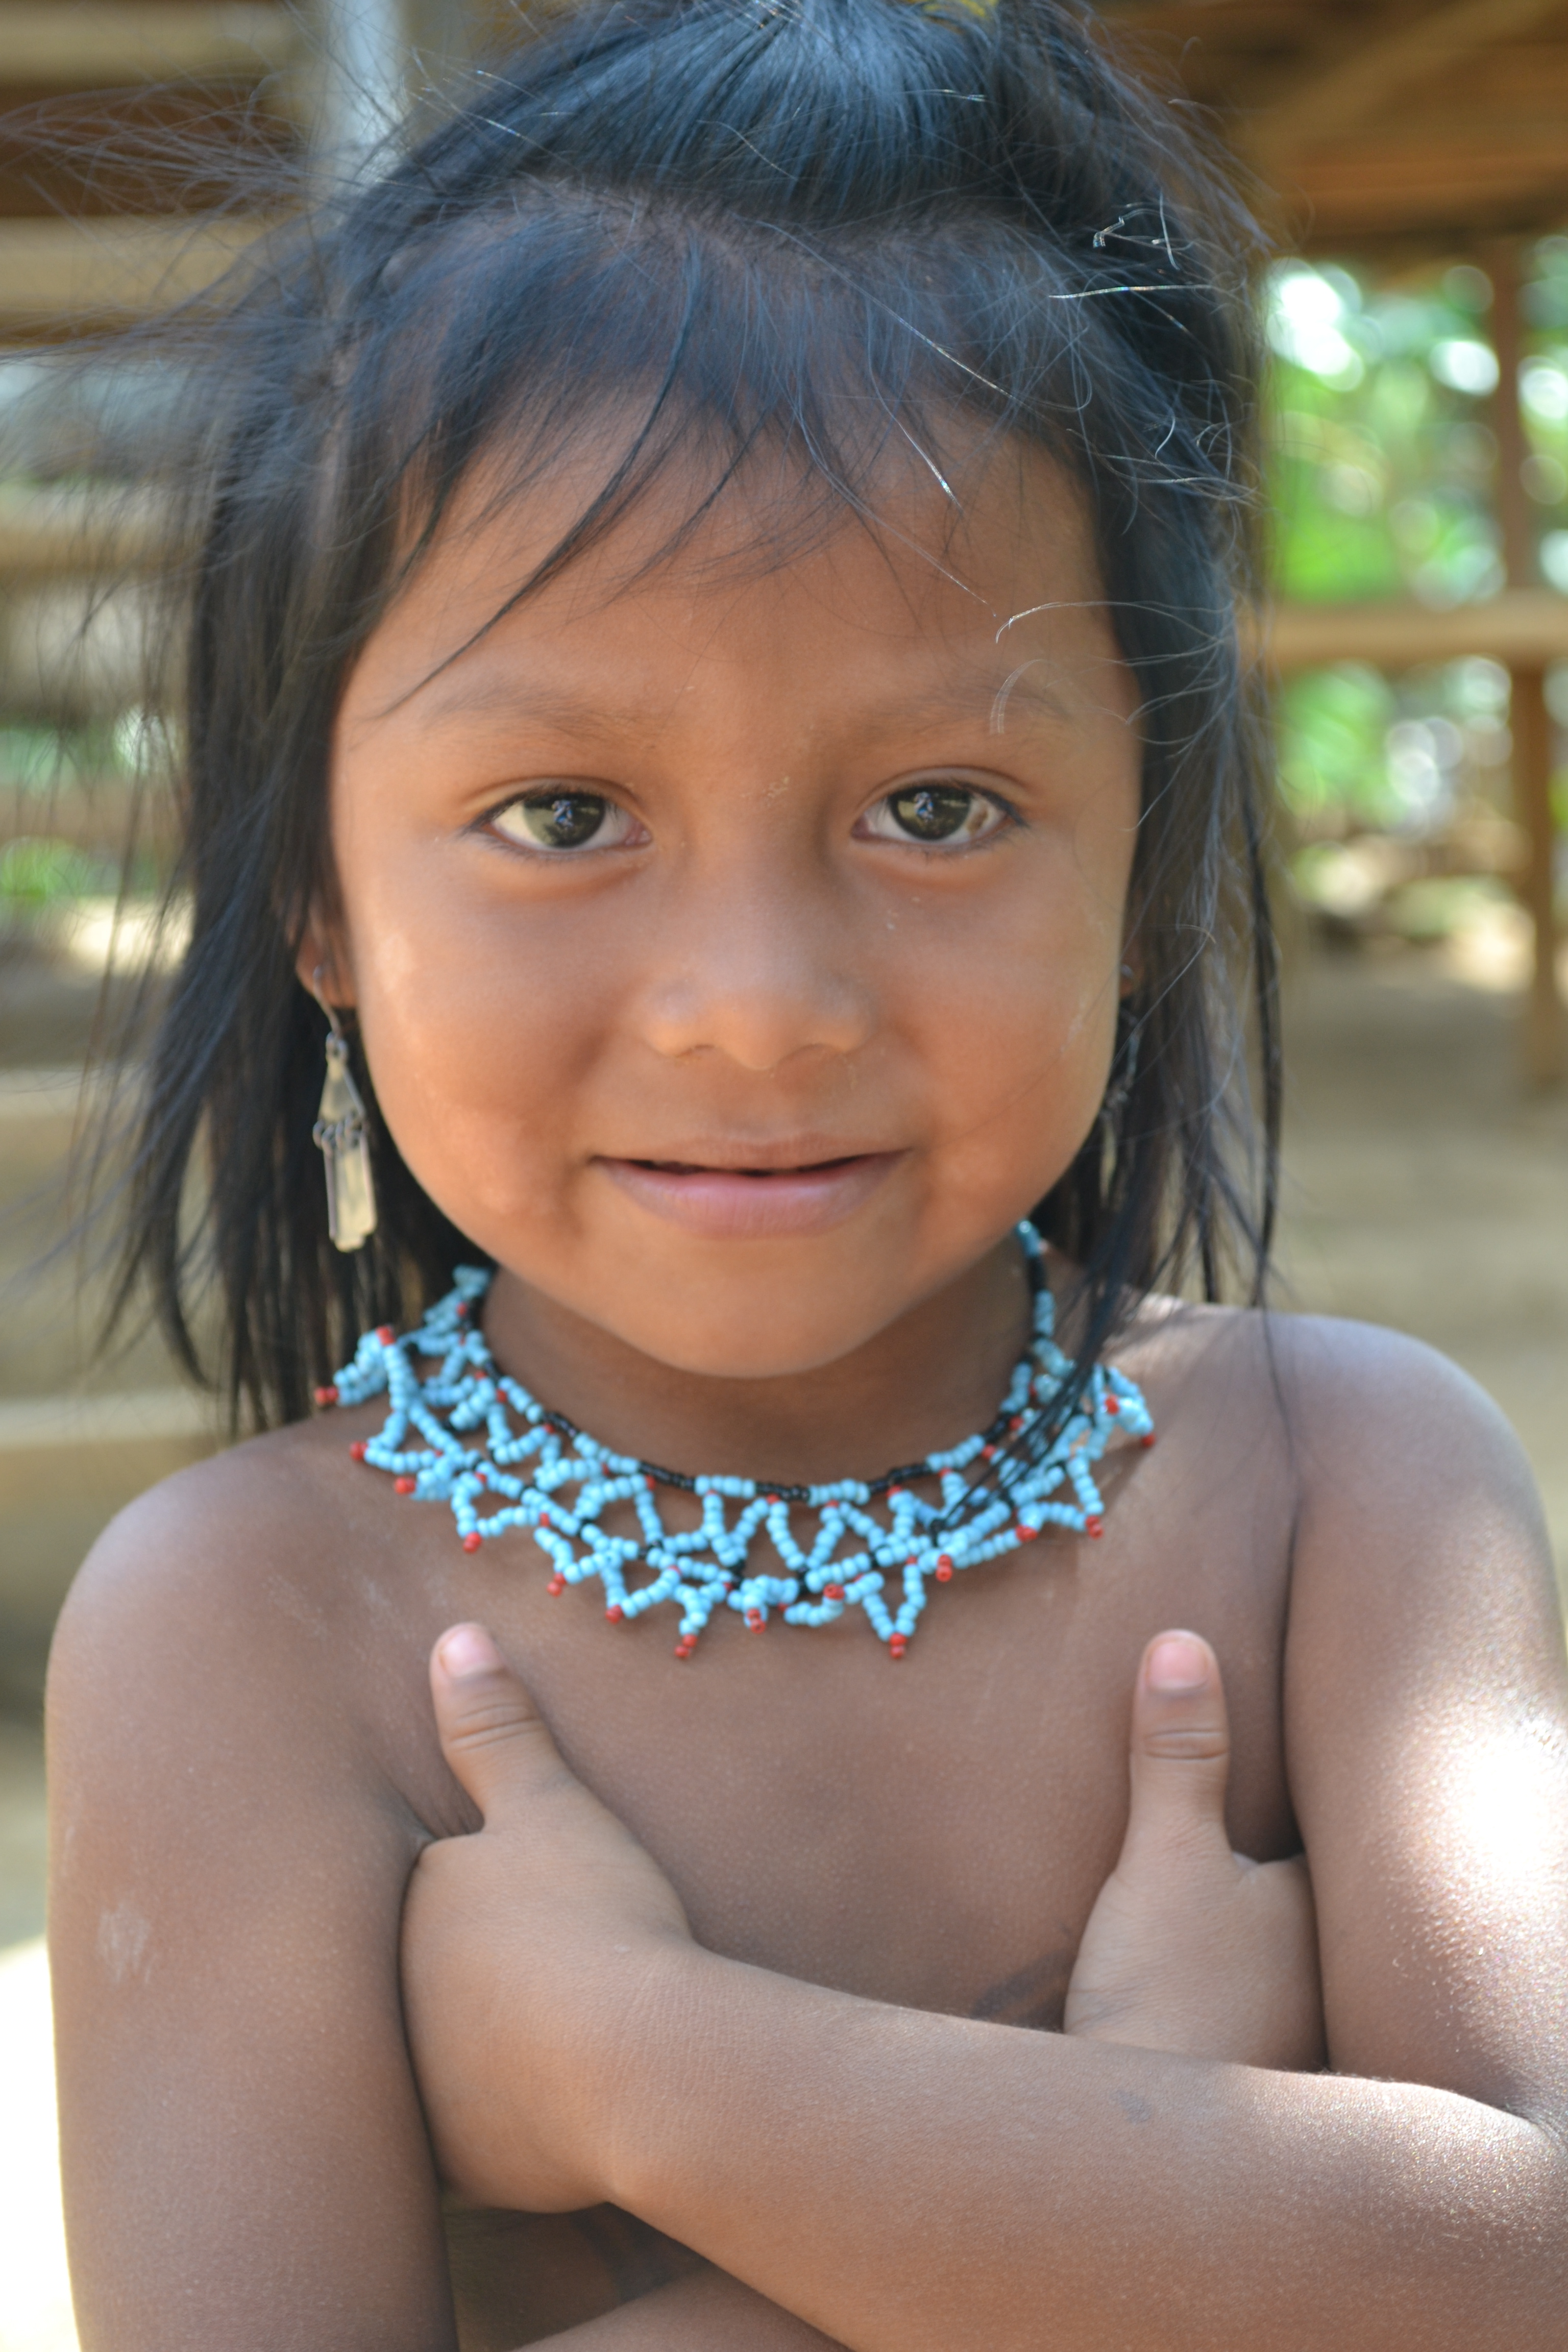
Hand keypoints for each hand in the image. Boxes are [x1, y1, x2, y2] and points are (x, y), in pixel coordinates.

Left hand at [400, 1625, 695, 2212]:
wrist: (642, 2062)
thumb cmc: (594, 1917)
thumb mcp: (549, 1805)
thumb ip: (496, 1728)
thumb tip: (457, 1635)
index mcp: (402, 1911)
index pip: (413, 1891)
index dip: (456, 1890)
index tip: (503, 1898)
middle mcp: (386, 2006)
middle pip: (408, 1978)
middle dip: (438, 1974)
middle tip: (510, 1970)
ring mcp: (418, 2094)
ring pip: (431, 2062)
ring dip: (460, 2053)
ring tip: (518, 2039)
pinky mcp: (461, 2166)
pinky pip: (470, 2135)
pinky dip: (497, 2120)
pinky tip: (539, 2105)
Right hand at [1064, 1630, 1324, 2069]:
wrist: (1131, 2152)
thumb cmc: (1171, 2000)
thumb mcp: (1164, 1858)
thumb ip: (1175, 1754)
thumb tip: (1181, 1639)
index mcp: (1329, 1914)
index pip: (1346, 1825)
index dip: (1323, 1778)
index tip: (1297, 1726)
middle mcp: (1327, 1971)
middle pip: (1315, 1883)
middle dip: (1284, 1840)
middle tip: (1246, 1784)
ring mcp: (1285, 2022)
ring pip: (1279, 1937)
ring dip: (1252, 1904)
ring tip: (1213, 1858)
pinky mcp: (1235, 2059)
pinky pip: (1241, 1981)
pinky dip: (1223, 1955)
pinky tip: (1186, 1944)